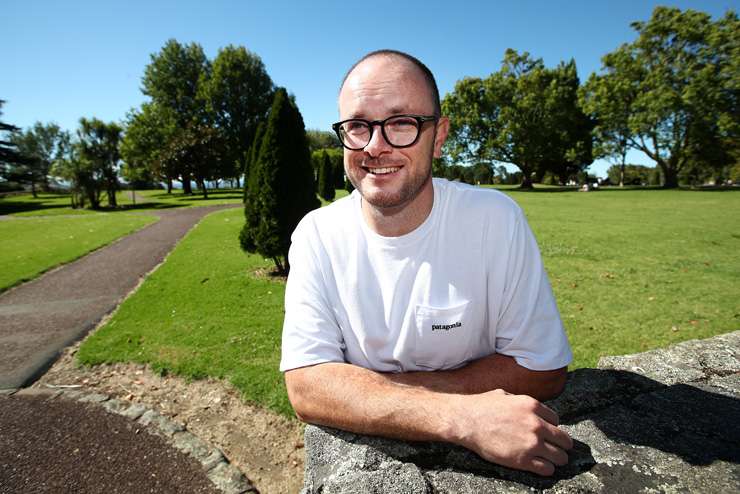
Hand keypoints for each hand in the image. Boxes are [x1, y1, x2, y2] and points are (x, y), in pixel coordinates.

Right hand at [451, 389, 572, 475]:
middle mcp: (536, 424)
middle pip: (563, 440)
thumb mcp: (506, 395)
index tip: (547, 432)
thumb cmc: (482, 406)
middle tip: (558, 449)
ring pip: (560, 456)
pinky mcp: (523, 460)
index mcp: (532, 406)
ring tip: (553, 460)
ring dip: (558, 459)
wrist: (466, 421)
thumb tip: (530, 409)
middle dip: (562, 445)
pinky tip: (542, 466)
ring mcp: (531, 443)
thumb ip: (522, 402)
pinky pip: (547, 469)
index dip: (551, 427)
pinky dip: (547, 469)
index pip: (556, 420)